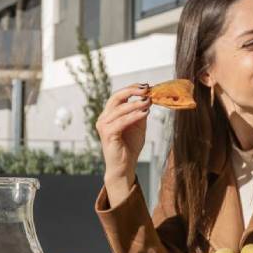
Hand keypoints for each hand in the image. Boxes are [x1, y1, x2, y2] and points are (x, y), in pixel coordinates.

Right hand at [96, 84, 150, 200]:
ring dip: (136, 104)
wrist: (124, 167)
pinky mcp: (108, 134)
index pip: (118, 96)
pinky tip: (145, 113)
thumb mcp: (138, 126)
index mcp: (109, 114)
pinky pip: (122, 122)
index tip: (146, 86)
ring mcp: (104, 126)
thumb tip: (149, 97)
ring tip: (149, 101)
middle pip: (116, 98)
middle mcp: (103, 118)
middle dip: (132, 91)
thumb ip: (140, 112)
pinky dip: (134, 116)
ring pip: (120, 109)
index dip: (131, 89)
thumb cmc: (130, 147)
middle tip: (146, 89)